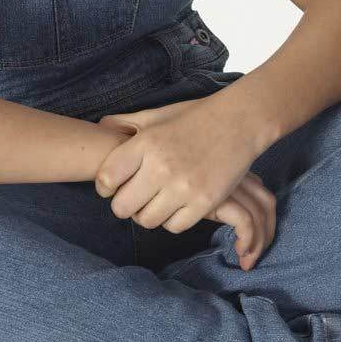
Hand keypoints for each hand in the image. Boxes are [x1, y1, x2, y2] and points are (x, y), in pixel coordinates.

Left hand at [94, 99, 276, 269]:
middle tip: (135, 198)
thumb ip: (127, 123)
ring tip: (157, 201)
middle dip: (125, 205)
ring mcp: (184, 187)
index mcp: (146, 143)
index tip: (113, 186)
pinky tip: (177, 204)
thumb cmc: (195, 117)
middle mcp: (162, 166)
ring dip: (149, 214)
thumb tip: (100, 127)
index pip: (106, 178)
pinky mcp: (205, 202)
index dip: (105, 187)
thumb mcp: (158, 115)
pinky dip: (173, 219)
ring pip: (147, 221)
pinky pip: (174, 226)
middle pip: (122, 207)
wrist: (239, 121)